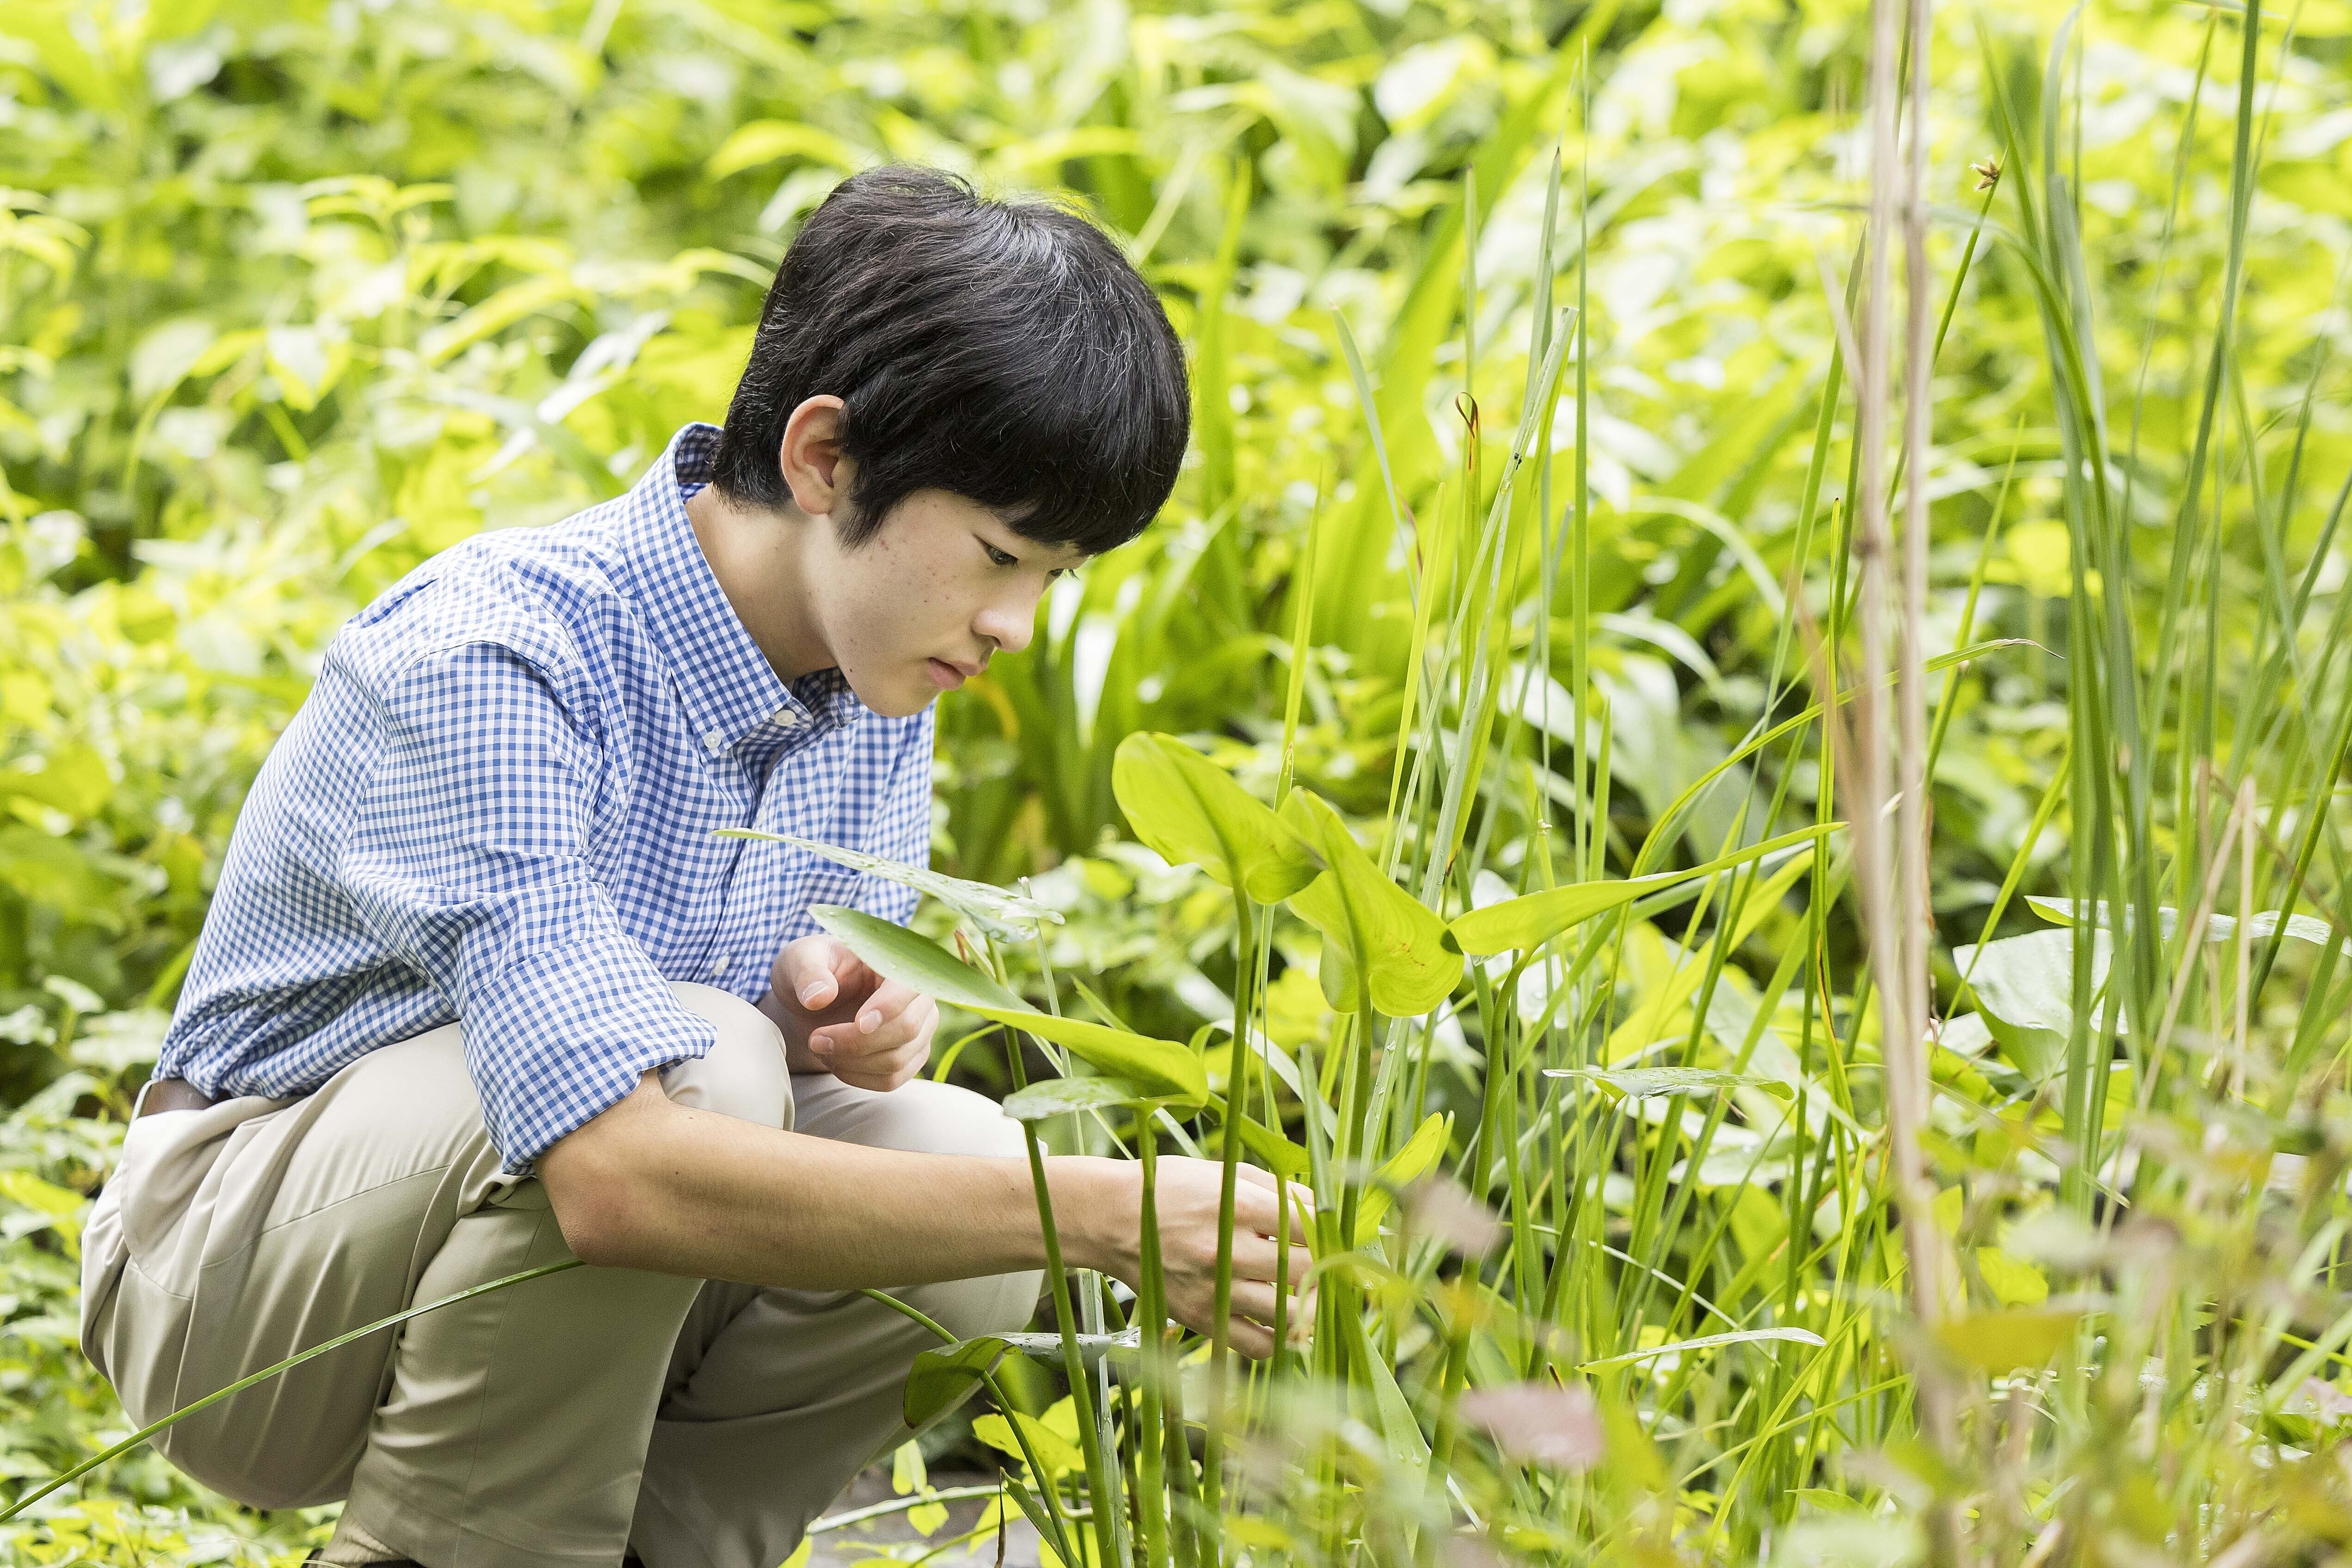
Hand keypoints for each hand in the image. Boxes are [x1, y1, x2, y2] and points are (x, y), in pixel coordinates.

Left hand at [760, 933, 937, 1091]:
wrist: (816, 998)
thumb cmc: (812, 971)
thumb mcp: (799, 959)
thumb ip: (808, 972)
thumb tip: (819, 997)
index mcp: (897, 961)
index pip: (908, 987)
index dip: (888, 1008)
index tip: (859, 1025)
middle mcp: (919, 996)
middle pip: (906, 1029)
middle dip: (857, 1042)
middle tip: (815, 1040)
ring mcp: (920, 1028)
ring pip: (898, 1060)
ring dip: (852, 1062)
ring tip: (820, 1047)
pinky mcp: (911, 1056)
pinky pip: (891, 1080)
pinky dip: (858, 1077)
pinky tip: (834, 1062)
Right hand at [1073, 1157, 1317, 1359]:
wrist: (1109, 1218)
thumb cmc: (1169, 1188)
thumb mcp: (1223, 1171)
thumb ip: (1276, 1187)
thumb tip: (1322, 1207)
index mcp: (1236, 1206)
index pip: (1308, 1227)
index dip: (1334, 1232)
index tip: (1341, 1234)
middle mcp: (1226, 1250)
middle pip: (1306, 1271)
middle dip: (1329, 1268)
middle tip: (1336, 1265)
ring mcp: (1212, 1289)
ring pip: (1288, 1313)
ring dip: (1312, 1306)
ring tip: (1316, 1294)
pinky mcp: (1200, 1318)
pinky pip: (1256, 1345)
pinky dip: (1281, 1339)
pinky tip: (1286, 1321)